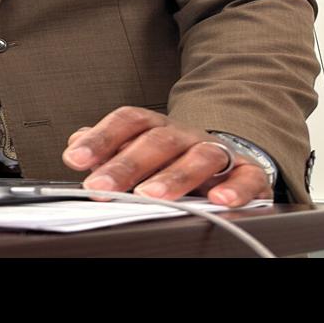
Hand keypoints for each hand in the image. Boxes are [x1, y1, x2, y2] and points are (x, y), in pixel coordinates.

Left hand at [62, 107, 271, 207]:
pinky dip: (235, 189)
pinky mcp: (248, 173)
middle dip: (127, 164)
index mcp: (158, 128)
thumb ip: (109, 149)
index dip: (101, 138)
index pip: (128, 122)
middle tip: (100, 187)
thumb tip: (75, 144)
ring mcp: (219, 152)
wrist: (231, 161)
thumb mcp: (141, 151)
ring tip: (150, 195)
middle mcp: (187, 136)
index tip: (75, 158)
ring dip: (174, 176)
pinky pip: (246, 177)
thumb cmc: (176, 161)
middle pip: (158, 140)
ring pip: (200, 156)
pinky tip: (218, 201)